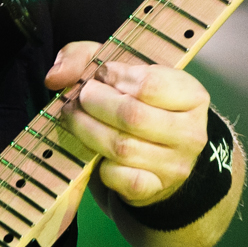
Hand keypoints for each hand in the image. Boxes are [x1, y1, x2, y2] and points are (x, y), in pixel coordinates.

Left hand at [45, 42, 210, 207]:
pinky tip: (96, 152)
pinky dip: (101, 165)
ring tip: (75, 118)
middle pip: (132, 116)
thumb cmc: (140, 103)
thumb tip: (56, 77)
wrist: (162, 154)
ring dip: (88, 131)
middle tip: (80, 98)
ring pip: (121, 147)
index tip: (101, 75)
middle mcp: (190, 132)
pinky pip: (119, 177)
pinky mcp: (155, 188)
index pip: (150, 84)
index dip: (115, 77)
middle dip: (95, 103)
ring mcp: (175, 164)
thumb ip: (86, 58)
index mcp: (192, 96)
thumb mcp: (122, 71)